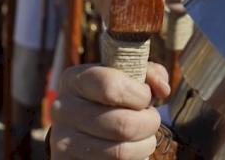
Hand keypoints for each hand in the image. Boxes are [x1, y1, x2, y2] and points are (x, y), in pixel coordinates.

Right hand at [50, 62, 170, 158]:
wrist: (82, 125)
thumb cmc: (113, 96)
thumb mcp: (129, 76)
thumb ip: (150, 74)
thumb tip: (162, 89)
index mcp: (75, 79)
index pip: (110, 86)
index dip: (139, 94)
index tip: (147, 97)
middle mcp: (63, 109)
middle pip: (121, 124)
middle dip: (149, 123)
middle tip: (151, 120)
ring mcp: (62, 141)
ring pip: (120, 152)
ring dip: (145, 145)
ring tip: (145, 137)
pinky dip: (132, 159)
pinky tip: (130, 149)